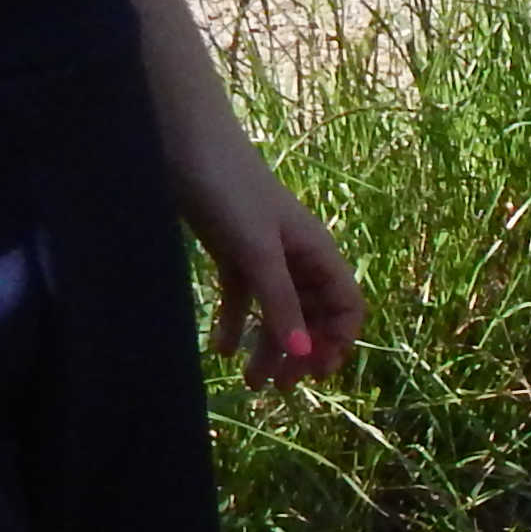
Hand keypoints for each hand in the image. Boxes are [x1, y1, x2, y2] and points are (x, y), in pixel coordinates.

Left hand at [160, 114, 361, 387]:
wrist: (185, 144)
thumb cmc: (231, 191)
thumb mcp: (257, 253)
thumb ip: (281, 304)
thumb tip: (307, 357)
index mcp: (317, 253)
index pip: (345, 307)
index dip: (338, 342)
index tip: (316, 373)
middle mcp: (297, 258)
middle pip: (312, 316)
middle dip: (300, 353)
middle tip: (278, 387)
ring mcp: (265, 256)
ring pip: (277, 312)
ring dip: (268, 347)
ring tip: (250, 381)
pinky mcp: (233, 253)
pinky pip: (243, 299)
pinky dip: (236, 325)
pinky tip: (221, 350)